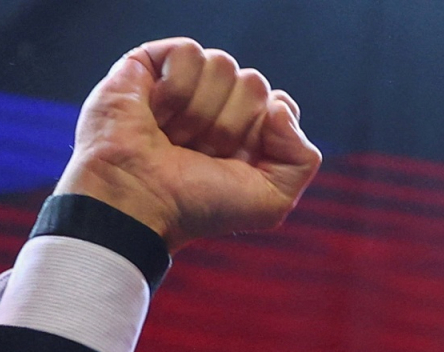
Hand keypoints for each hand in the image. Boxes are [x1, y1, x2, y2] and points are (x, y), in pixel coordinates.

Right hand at [54, 38, 321, 250]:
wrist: (141, 201)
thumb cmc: (200, 206)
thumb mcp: (272, 202)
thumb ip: (302, 159)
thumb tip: (279, 105)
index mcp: (250, 134)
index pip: (280, 105)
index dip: (263, 133)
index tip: (235, 162)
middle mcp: (220, 106)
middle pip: (255, 84)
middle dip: (229, 125)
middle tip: (199, 152)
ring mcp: (187, 84)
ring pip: (224, 65)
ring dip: (200, 112)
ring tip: (174, 137)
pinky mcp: (152, 64)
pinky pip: (190, 52)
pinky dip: (176, 89)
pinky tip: (156, 113)